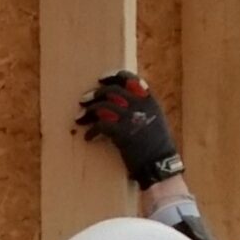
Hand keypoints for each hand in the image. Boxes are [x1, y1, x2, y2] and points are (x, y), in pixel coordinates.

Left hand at [75, 71, 182, 188]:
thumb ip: (141, 107)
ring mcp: (131, 118)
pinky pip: (100, 125)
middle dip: (95, 94)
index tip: (101, 79)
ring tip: (79, 118)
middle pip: (112, 91)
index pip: (131, 79)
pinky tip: (87, 137)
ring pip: (103, 106)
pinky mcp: (122, 133)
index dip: (114, 77)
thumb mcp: (154, 119)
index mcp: (149, 100)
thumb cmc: (156, 144)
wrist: (159, 163)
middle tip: (83, 100)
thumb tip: (120, 101)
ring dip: (88, 111)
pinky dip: (91, 131)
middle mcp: (140, 105)